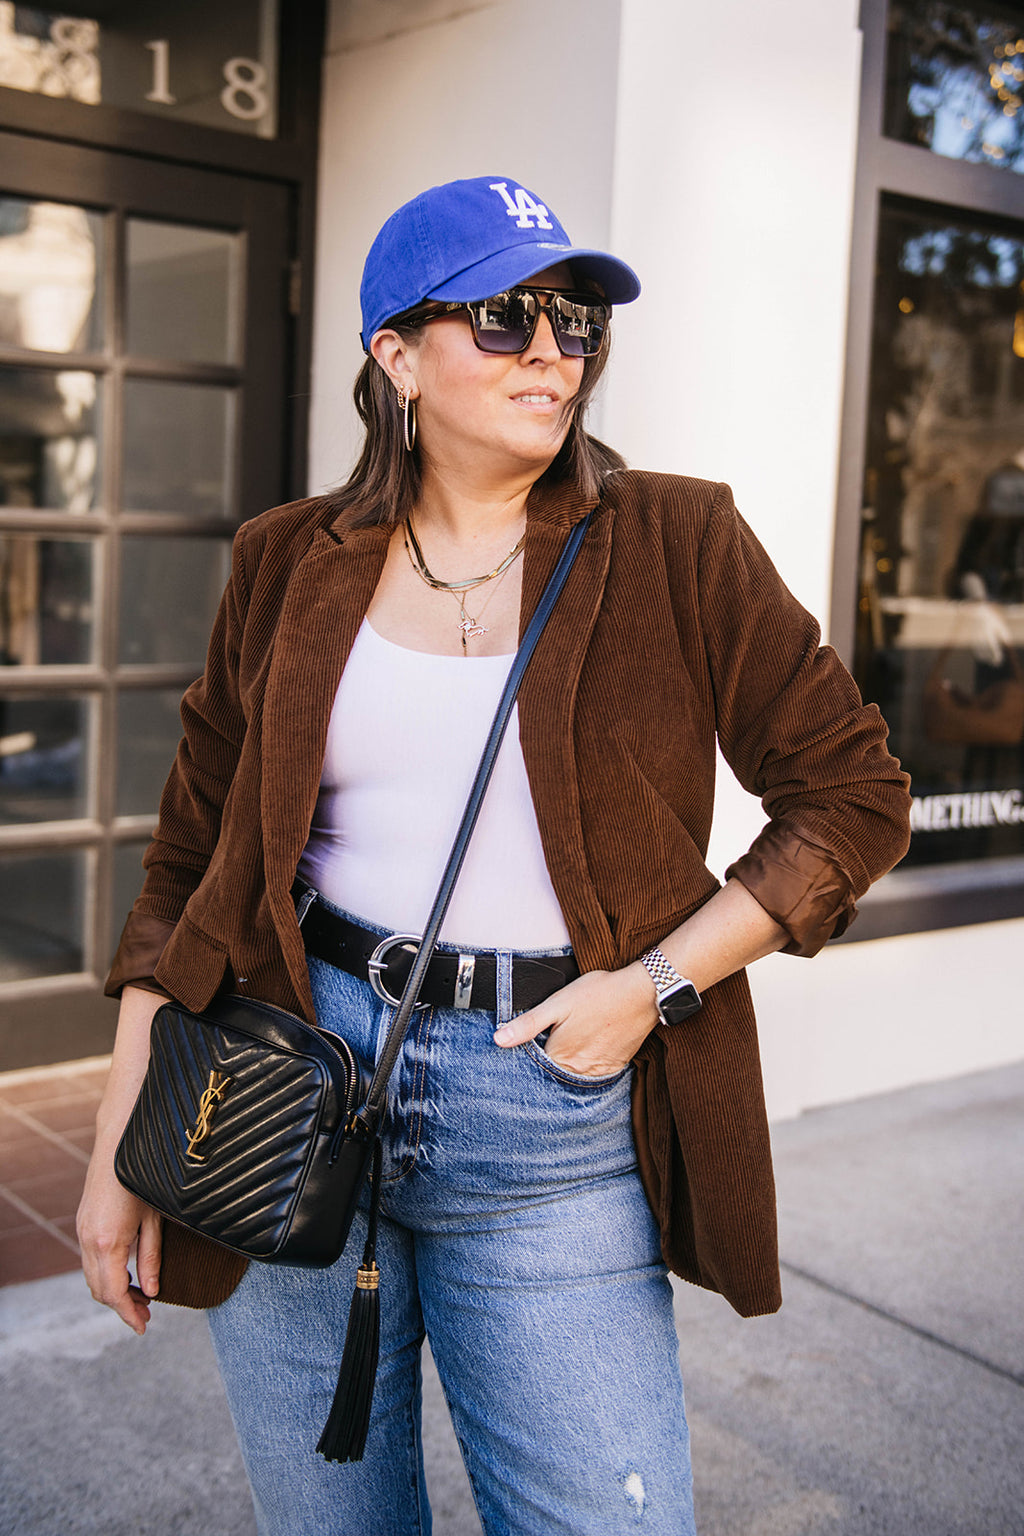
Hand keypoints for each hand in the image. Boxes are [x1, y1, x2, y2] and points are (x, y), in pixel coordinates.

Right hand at [77, 1152, 161, 1335]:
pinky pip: (90, 1259)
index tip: (143, 1327)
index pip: (113, 1293)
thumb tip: (151, 1291)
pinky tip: (127, 1273)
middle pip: (99, 1289)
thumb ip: (151, 1257)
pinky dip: (106, 1273)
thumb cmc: (143, 1177)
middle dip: (121, 1306)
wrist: (119, 1142)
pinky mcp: (84, 1222)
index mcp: (108, 1242)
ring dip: (113, 1290)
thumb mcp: (155, 1219)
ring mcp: (83, 1230)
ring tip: (141, 1297)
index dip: (128, 1314)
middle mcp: (89, 1240)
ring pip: (92, 1276)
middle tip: (146, 1315)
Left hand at [493, 964, 657, 1075]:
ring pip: (574, 1074)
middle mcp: (578, 1070)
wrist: (641, 994)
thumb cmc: (598, 994)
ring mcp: (599, 1071)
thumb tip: (498, 1040)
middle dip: (550, 1060)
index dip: (532, 1052)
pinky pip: (594, 1073)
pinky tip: (591, 1043)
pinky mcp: (615, 1067)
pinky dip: (588, 1063)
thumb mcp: (557, 1003)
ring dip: (570, 1063)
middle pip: (555, 1072)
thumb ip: (527, 1024)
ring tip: (575, 1039)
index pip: (536, 1065)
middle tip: (558, 1036)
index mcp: (560, 1055)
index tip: (536, 1040)